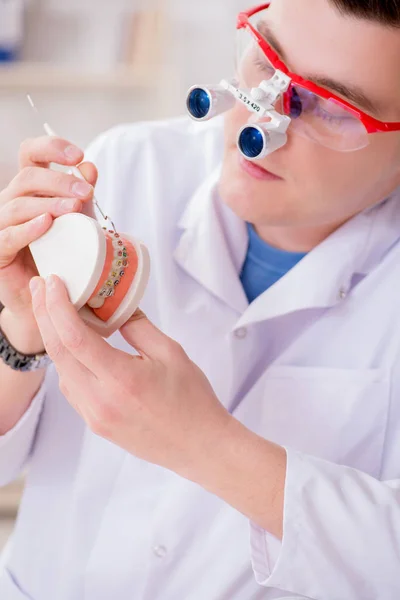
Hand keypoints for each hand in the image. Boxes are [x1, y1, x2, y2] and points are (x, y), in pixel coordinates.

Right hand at [0, 136, 96, 348]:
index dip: (51, 147)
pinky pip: (9, 235)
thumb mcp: (79, 222)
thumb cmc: (62, 255)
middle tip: (86, 192)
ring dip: (49, 203)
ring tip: (74, 208)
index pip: (31, 154)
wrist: (48, 295)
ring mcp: (2, 225)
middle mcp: (12, 201)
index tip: (78, 155)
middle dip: (59, 179)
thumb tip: (89, 168)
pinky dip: (29, 228)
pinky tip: (47, 223)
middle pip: (27, 176)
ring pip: (18, 203)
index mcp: (30, 188)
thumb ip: (82, 196)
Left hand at [30, 274, 286, 537]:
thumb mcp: (171, 352)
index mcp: (122, 379)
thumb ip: (138, 327)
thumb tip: (115, 306)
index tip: (51, 282)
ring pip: (61, 371)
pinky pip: (71, 389)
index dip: (57, 306)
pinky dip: (67, 362)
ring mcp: (95, 416)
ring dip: (54, 339)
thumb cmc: (192, 400)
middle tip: (39, 287)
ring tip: (53, 311)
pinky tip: (72, 346)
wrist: (200, 446)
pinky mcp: (96, 424)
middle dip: (44, 315)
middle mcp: (101, 401)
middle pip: (58, 352)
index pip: (75, 338)